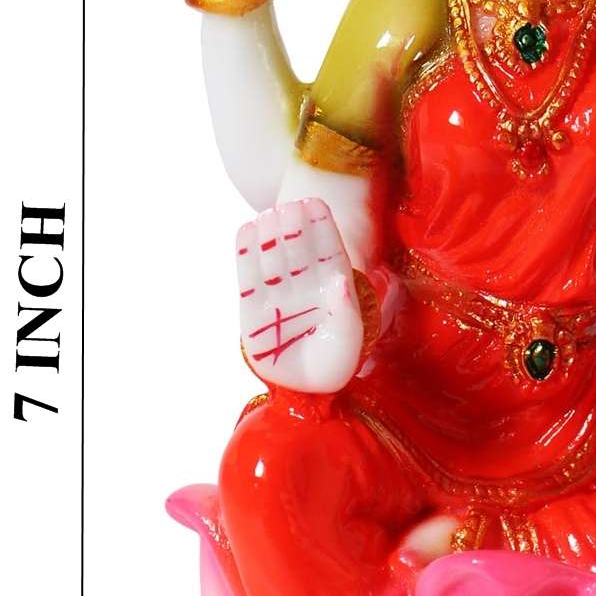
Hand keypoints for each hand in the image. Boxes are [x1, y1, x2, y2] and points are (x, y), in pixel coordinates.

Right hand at [238, 199, 363, 393]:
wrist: (301, 393)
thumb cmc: (332, 367)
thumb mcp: (349, 341)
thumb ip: (346, 311)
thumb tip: (340, 280)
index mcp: (331, 293)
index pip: (327, 254)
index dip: (321, 228)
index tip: (315, 203)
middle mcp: (304, 290)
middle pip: (299, 251)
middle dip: (296, 227)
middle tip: (290, 203)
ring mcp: (277, 298)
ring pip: (274, 259)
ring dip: (272, 235)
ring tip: (270, 212)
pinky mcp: (252, 310)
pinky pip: (248, 277)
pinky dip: (246, 253)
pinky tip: (246, 229)